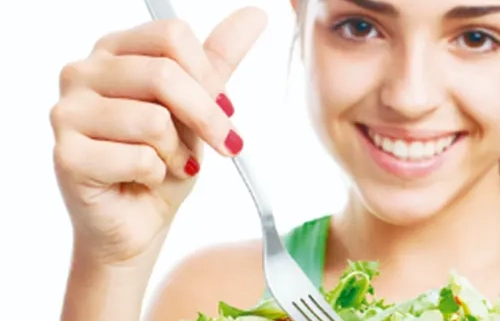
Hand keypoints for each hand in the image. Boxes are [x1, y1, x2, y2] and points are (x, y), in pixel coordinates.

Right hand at [50, 7, 266, 266]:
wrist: (137, 221)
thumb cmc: (163, 161)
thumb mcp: (198, 106)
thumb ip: (218, 60)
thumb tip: (253, 15)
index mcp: (114, 50)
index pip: (172, 35)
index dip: (208, 76)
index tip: (224, 108)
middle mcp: (82, 73)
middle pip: (164, 73)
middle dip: (206, 117)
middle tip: (225, 143)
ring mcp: (67, 112)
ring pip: (153, 120)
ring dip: (177, 152)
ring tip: (168, 163)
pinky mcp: (66, 155)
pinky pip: (138, 158)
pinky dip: (156, 175)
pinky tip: (142, 178)